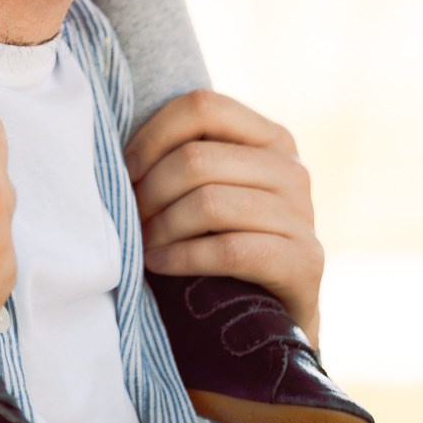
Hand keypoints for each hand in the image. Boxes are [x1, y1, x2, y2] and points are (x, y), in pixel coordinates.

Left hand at [125, 90, 323, 349]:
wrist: (276, 314)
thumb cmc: (227, 239)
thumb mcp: (214, 186)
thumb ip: (187, 156)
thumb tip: (118, 148)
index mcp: (270, 137)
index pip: (201, 107)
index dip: (153, 136)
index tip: (126, 170)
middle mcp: (292, 170)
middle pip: (197, 159)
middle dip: (150, 190)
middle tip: (131, 217)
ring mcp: (303, 216)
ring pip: (209, 203)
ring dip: (162, 227)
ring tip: (143, 243)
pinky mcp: (304, 262)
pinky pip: (229, 250)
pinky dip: (183, 257)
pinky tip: (160, 264)